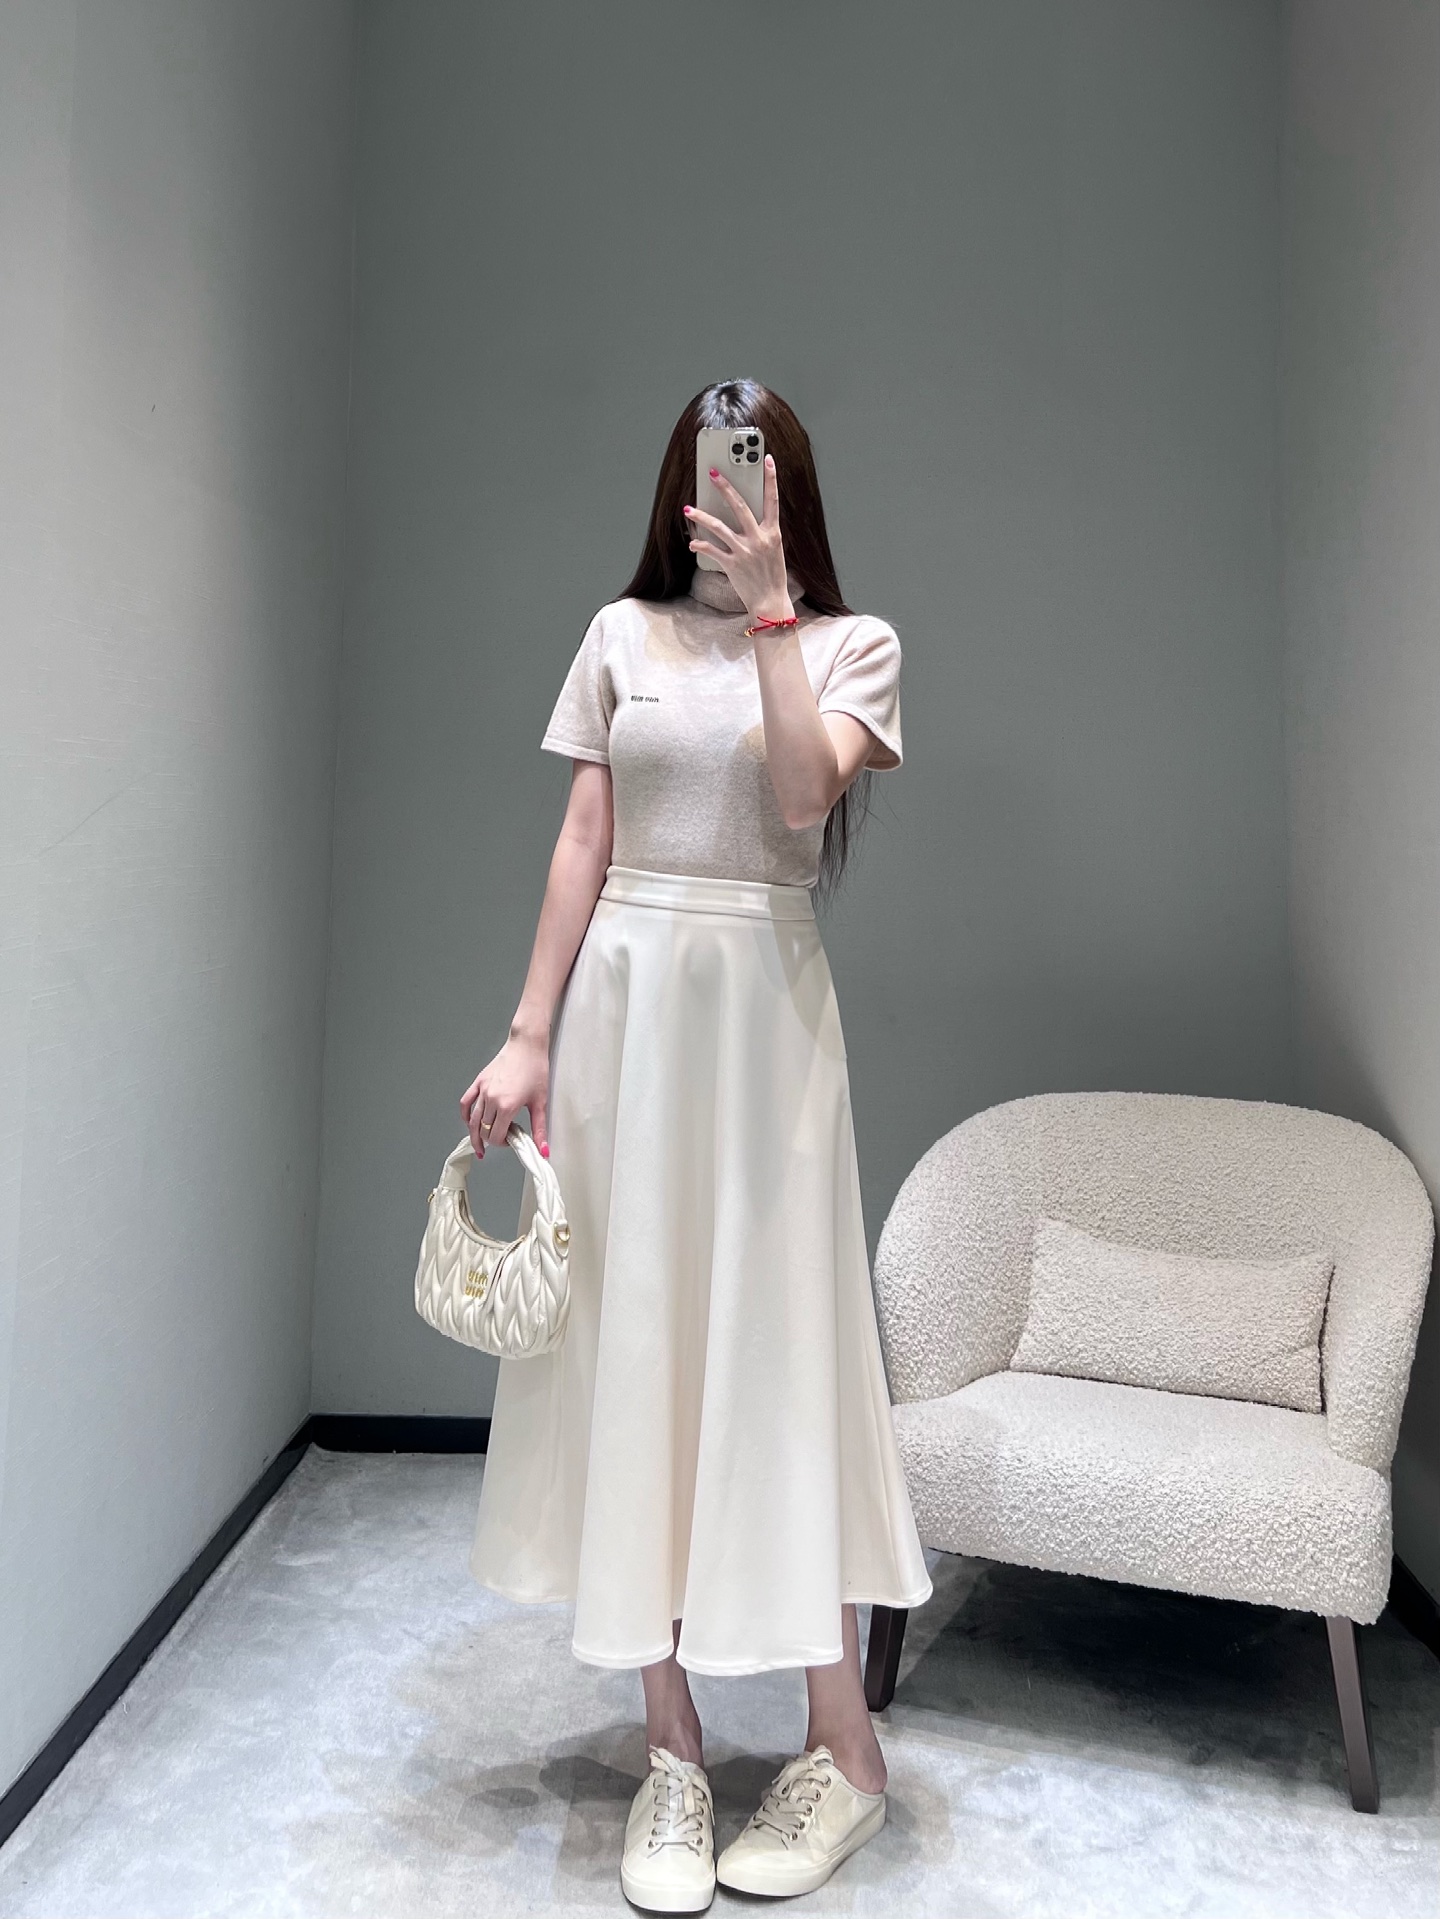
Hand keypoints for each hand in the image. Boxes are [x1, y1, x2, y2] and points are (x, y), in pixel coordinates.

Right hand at [460, 1025, 549, 1160]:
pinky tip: (470, 1122)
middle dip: (490, 1140)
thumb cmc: (535, 1068)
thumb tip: (543, 1150)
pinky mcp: (479, 1082)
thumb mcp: (540, 1102)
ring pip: (473, 1120)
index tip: (510, 1141)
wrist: (527, 1045)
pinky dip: (466, 1115)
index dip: (502, 1144)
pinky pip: (466, 1103)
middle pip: (483, 1130)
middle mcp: (491, 1099)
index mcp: (506, 1106)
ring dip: (475, 1134)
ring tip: (479, 1145)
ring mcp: (483, 1090)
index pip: (495, 1136)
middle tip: (499, 1142)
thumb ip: (539, 1129)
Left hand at [683, 454, 793, 626]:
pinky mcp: (732, 565)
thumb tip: (746, 518)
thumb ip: (763, 532)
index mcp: (773, 533)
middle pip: (740, 506)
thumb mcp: (774, 550)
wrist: (770, 603)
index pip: (772, 500)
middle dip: (725, 487)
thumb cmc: (772, 576)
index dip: (770, 478)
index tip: (765, 458)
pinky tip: (692, 542)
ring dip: (702, 516)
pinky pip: (712, 550)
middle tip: (712, 473)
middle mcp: (759, 539)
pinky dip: (700, 545)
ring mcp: (745, 551)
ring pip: (719, 527)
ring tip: (688, 508)